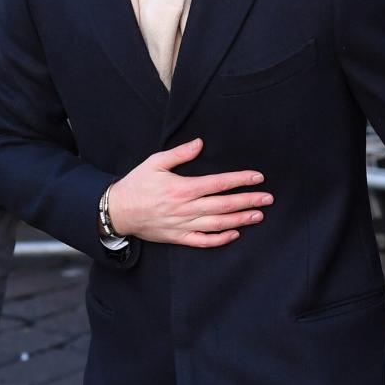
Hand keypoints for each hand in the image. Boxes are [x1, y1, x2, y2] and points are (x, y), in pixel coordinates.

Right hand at [106, 138, 273, 247]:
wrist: (116, 211)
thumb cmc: (137, 184)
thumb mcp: (155, 162)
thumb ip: (180, 153)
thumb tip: (200, 143)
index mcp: (183, 188)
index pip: (219, 183)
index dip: (240, 180)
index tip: (258, 177)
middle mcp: (186, 208)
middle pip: (224, 205)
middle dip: (248, 201)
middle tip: (268, 199)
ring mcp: (182, 225)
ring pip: (217, 224)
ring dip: (240, 220)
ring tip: (258, 216)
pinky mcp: (177, 238)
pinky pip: (202, 242)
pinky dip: (220, 240)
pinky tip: (235, 234)